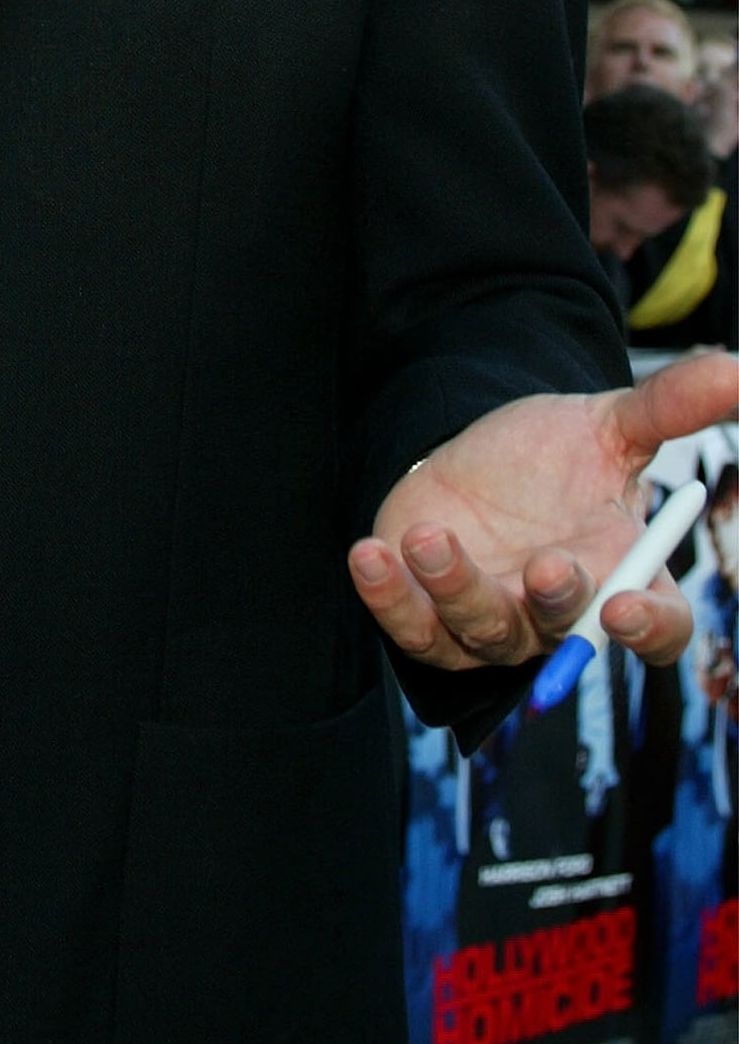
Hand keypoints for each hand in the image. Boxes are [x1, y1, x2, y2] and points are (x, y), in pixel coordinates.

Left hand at [349, 351, 738, 672]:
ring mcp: (491, 623)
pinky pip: (410, 628)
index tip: (626, 605)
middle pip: (563, 637)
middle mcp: (559, 616)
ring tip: (430, 536)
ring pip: (481, 633)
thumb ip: (673, 406)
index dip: (647, 628)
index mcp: (622, 577)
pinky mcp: (428, 620)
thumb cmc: (556, 454)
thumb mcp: (612, 423)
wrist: (476, 456)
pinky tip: (369, 555)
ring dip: (456, 590)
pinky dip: (388, 597)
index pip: (656, 628)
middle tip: (544, 568)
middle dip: (553, 605)